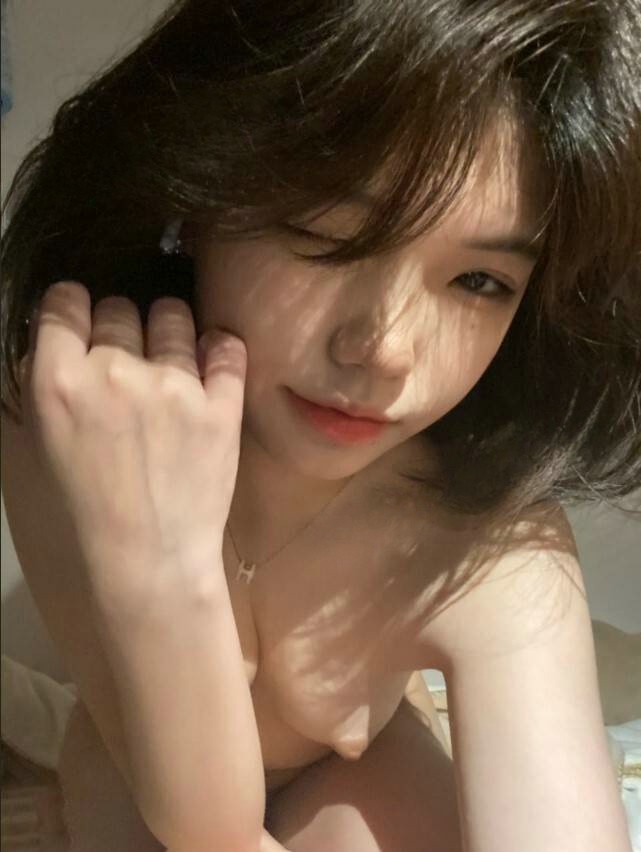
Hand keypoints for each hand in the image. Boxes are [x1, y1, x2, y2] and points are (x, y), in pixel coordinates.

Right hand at [20, 281, 246, 613]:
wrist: (148, 557)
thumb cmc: (87, 506)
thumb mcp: (43, 439)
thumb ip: (52, 379)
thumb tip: (65, 330)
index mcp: (57, 382)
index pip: (63, 301)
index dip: (73, 307)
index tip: (83, 320)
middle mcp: (113, 372)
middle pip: (118, 307)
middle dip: (120, 327)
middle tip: (127, 361)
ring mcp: (172, 386)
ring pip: (172, 315)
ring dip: (168, 331)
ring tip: (169, 363)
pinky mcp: (220, 404)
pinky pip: (226, 345)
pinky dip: (218, 348)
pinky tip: (211, 363)